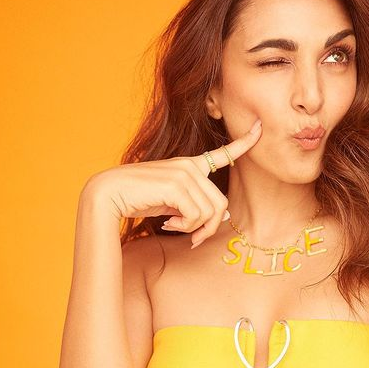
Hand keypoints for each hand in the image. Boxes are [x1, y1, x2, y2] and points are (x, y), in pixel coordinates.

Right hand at [83, 117, 262, 246]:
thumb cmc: (137, 200)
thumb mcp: (171, 202)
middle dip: (209, 227)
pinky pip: (197, 215)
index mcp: (188, 166)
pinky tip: (168, 224)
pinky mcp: (177, 184)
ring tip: (174, 228)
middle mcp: (189, 166)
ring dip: (195, 229)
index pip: (222, 154)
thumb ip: (195, 205)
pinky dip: (185, 227)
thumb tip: (223, 216)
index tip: (260, 128)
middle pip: (220, 203)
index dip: (244, 142)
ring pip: (211, 211)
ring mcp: (184, 173)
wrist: (107, 195)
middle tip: (192, 239)